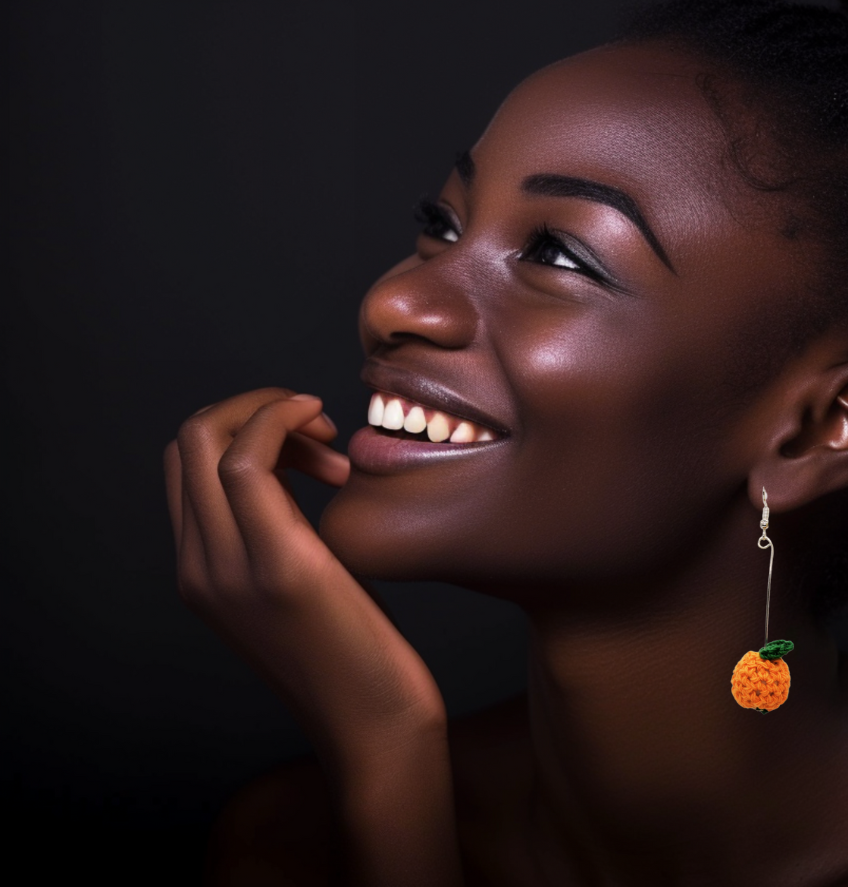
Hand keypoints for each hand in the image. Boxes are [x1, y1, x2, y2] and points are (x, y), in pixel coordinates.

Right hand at [163, 388, 445, 763]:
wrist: (374, 726)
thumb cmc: (352, 647)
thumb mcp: (297, 577)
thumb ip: (273, 528)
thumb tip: (289, 463)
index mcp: (200, 569)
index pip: (186, 463)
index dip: (244, 426)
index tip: (309, 440)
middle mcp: (198, 567)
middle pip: (187, 441)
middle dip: (254, 408)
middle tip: (319, 431)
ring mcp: (229, 568)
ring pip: (206, 440)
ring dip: (273, 413)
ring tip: (333, 448)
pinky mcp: (279, 565)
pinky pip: (248, 460)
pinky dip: (281, 420)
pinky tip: (325, 428)